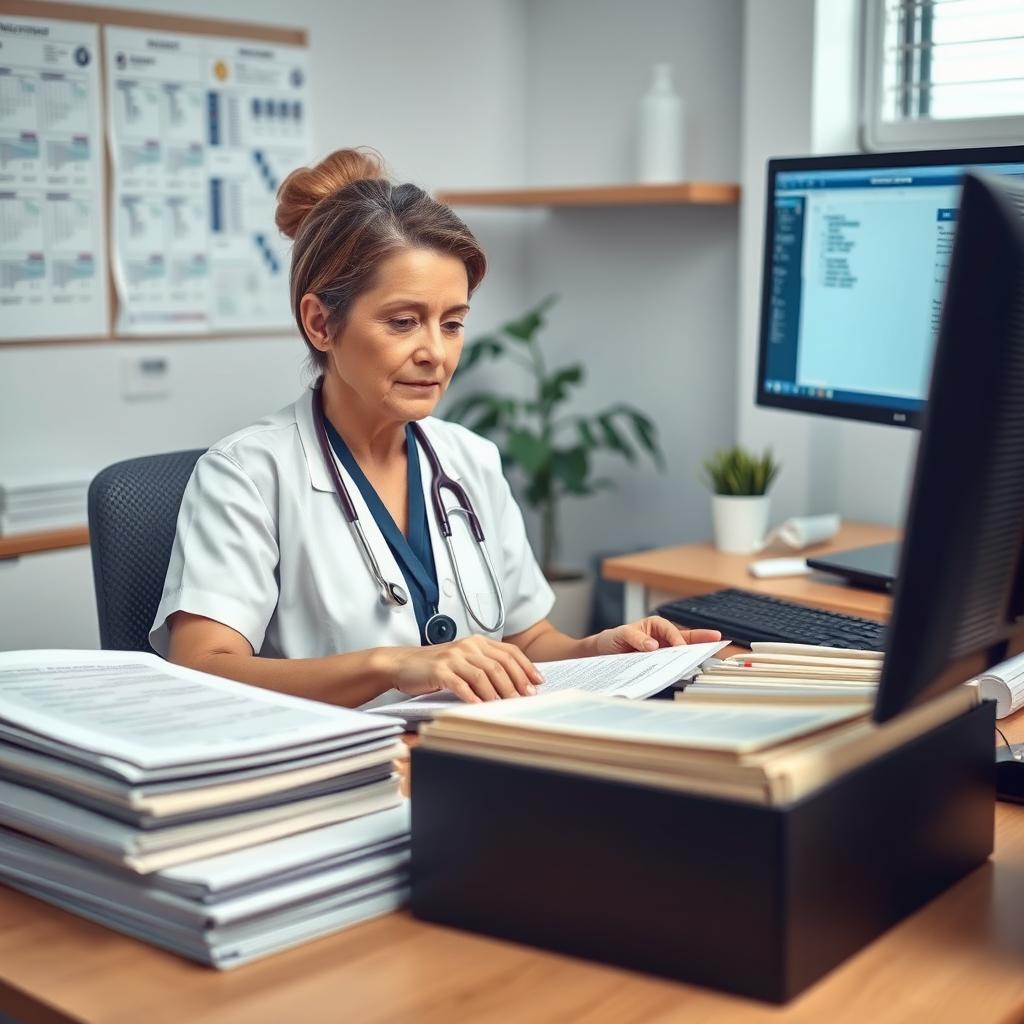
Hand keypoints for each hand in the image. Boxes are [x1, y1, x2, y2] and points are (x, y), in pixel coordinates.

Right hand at [386, 635, 543, 702]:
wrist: (402, 663)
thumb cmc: (435, 665)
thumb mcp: (463, 659)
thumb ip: (484, 665)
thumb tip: (513, 683)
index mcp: (477, 642)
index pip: (509, 652)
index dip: (526, 667)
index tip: (537, 682)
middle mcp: (467, 646)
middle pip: (499, 664)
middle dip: (516, 682)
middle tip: (526, 697)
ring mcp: (453, 658)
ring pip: (483, 674)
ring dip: (498, 691)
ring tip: (507, 704)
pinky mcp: (439, 671)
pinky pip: (460, 684)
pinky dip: (472, 696)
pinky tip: (480, 706)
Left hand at [593, 616, 721, 654]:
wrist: (603, 652)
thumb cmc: (613, 639)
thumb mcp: (621, 635)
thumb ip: (635, 639)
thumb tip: (652, 645)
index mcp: (655, 625)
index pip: (670, 630)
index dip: (676, 639)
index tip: (679, 648)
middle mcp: (661, 637)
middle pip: (684, 637)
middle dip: (700, 638)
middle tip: (717, 638)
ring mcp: (662, 650)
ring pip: (682, 650)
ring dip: (694, 652)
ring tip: (711, 654)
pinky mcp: (659, 662)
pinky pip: (672, 663)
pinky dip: (680, 665)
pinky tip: (688, 669)